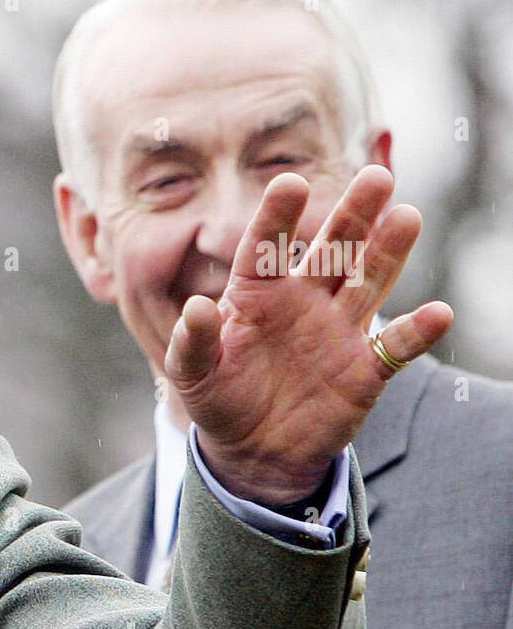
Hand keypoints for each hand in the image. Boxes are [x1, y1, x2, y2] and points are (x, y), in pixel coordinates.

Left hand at [165, 165, 452, 505]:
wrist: (253, 451)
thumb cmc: (218, 400)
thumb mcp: (191, 376)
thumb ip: (191, 342)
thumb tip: (195, 307)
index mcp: (256, 295)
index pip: (265, 247)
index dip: (277, 215)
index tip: (290, 182)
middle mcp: (303, 301)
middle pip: (332, 249)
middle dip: (353, 215)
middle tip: (377, 177)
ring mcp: (337, 331)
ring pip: (368, 281)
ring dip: (388, 252)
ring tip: (406, 217)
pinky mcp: (364, 369)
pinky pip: (394, 346)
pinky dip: (415, 332)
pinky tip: (437, 313)